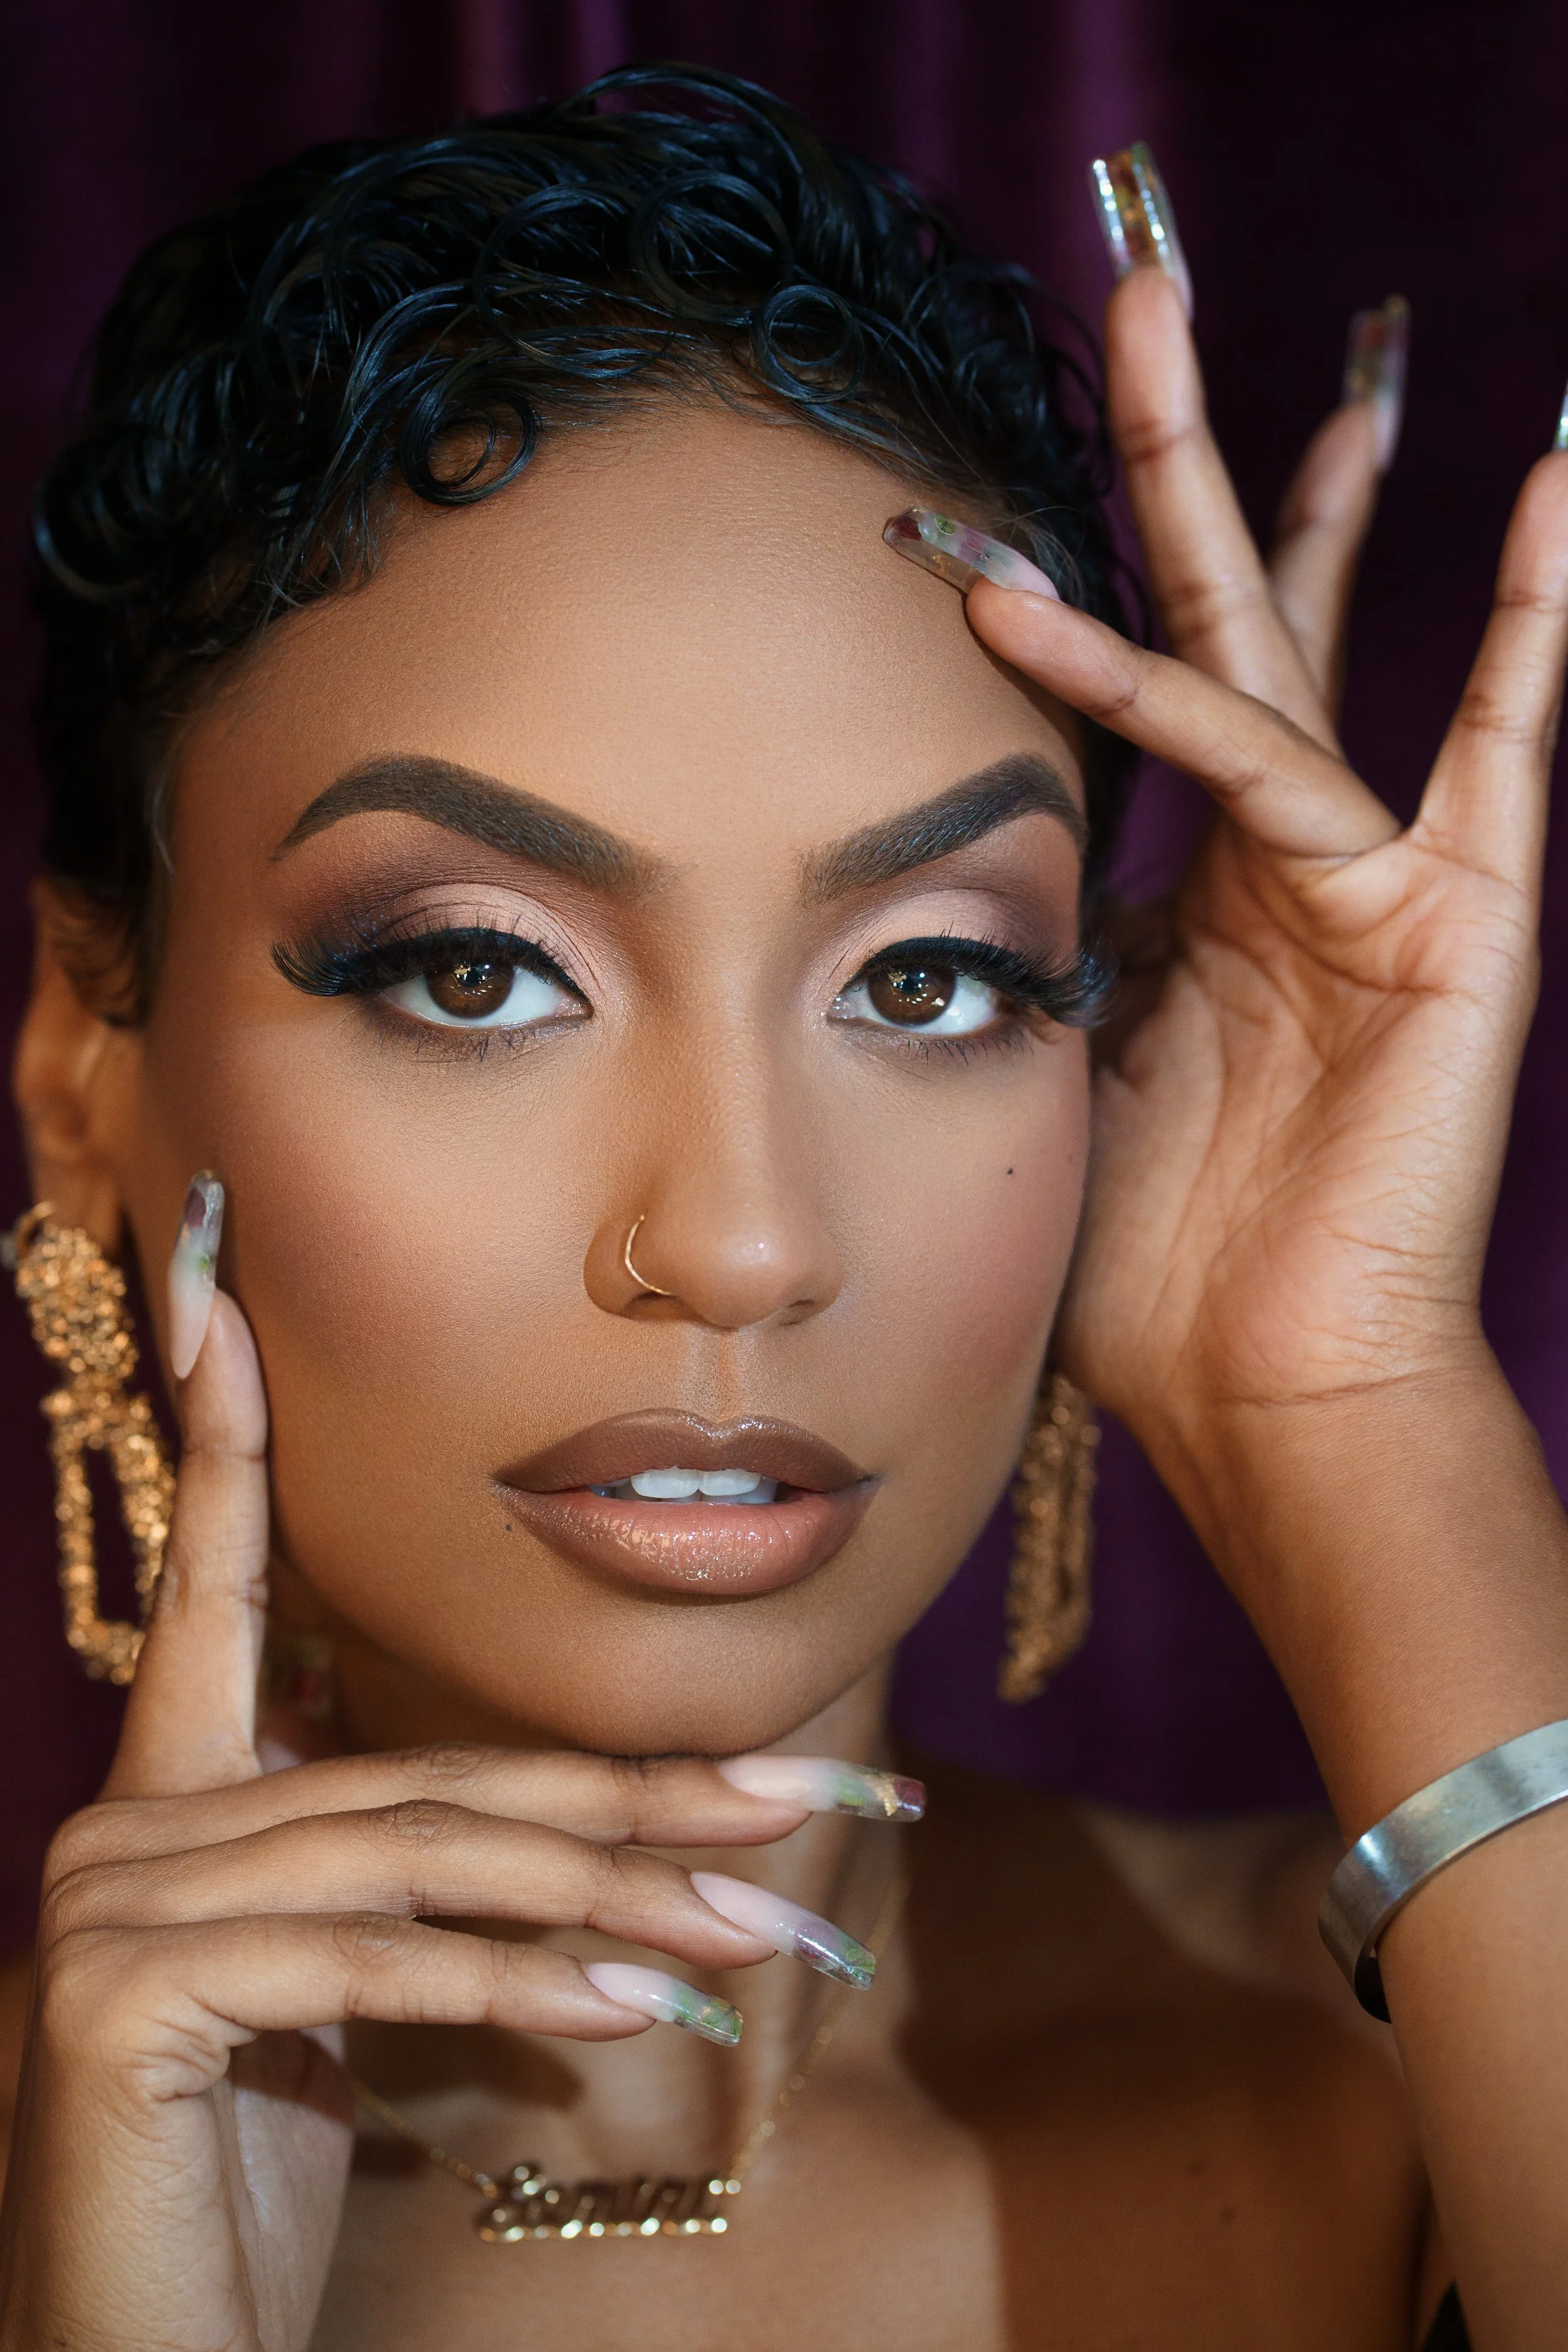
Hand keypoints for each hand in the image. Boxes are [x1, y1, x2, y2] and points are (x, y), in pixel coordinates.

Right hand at [0, 1297, 827, 2351]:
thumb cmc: (250, 2176)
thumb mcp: (350, 2003)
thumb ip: (416, 1896)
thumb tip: (588, 1856)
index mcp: (172, 1797)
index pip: (213, 1589)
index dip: (222, 1443)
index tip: (223, 1300)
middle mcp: (129, 1823)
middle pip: (434, 1778)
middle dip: (639, 1795)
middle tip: (819, 1795)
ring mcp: (115, 1908)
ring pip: (428, 1863)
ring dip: (622, 1902)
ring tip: (773, 1935)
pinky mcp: (127, 2001)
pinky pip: (378, 1967)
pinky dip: (527, 1986)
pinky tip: (648, 2010)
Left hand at [966, 267, 1567, 1566]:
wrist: (1256, 1384)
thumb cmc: (1154, 1260)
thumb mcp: (1080, 1063)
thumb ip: (1060, 944)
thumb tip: (991, 871)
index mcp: (1201, 889)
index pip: (1147, 690)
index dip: (1075, 584)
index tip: (989, 496)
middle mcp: (1290, 854)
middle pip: (1227, 605)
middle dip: (1180, 447)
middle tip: (1141, 276)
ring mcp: (1377, 877)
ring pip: (1288, 648)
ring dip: (1240, 481)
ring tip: (1181, 316)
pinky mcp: (1452, 922)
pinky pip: (1472, 747)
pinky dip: (1523, 617)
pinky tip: (1549, 478)